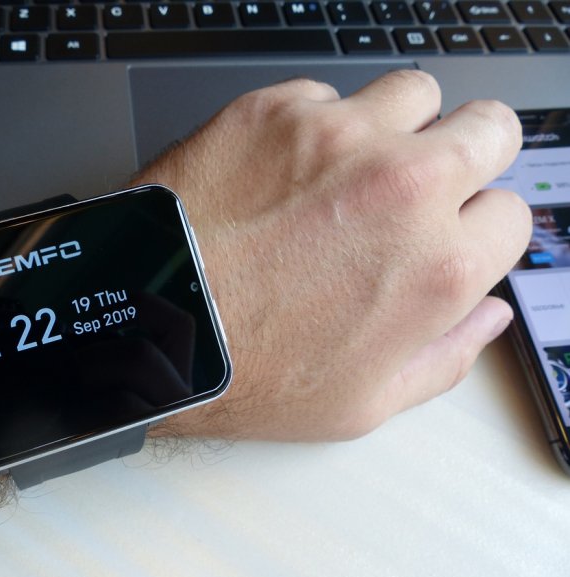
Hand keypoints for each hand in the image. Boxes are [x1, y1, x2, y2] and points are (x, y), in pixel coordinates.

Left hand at [135, 70, 531, 440]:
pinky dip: (313, 125)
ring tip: (348, 171)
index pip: (511, 214)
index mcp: (437, 267)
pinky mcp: (275, 111)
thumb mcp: (361, 403)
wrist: (143, 324)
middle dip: (465, 157)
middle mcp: (402, 188)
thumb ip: (444, 356)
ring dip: (395, 128)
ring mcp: (337, 138)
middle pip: (489, 129)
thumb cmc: (241, 371)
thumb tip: (486, 316)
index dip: (475, 230)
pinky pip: (325, 94)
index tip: (443, 237)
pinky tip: (281, 169)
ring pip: (415, 94)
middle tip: (418, 188)